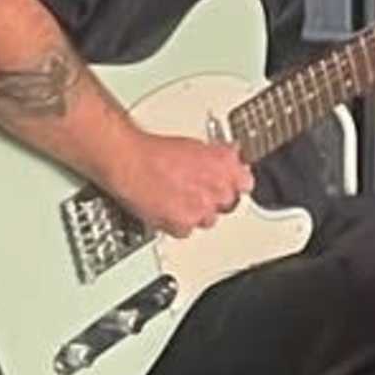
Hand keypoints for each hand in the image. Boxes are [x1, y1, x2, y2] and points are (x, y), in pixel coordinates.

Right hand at [108, 127, 253, 243]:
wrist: (129, 162)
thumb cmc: (154, 151)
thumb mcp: (195, 145)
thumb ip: (218, 156)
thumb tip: (229, 157)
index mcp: (224, 165)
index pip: (246, 183)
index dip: (235, 184)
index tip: (230, 184)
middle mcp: (217, 189)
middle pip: (228, 204)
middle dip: (214, 199)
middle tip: (195, 190)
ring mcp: (202, 209)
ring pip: (208, 219)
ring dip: (197, 212)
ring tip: (177, 197)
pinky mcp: (183, 225)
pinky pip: (187, 230)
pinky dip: (178, 222)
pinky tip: (167, 207)